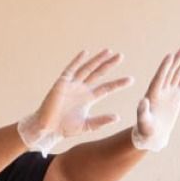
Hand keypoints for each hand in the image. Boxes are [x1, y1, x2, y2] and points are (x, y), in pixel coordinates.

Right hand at [18, 49, 133, 155]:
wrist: (48, 128)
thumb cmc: (65, 128)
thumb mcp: (87, 126)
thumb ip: (101, 121)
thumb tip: (118, 118)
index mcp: (88, 98)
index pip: (106, 88)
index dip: (118, 84)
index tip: (131, 80)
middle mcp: (81, 89)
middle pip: (99, 74)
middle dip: (109, 65)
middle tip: (121, 56)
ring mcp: (72, 84)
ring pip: (87, 69)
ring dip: (97, 60)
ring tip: (109, 51)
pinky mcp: (62, 83)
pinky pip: (70, 69)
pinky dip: (77, 61)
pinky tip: (85, 53)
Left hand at [132, 46, 179, 151]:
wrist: (153, 133)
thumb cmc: (146, 130)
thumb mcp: (143, 122)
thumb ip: (142, 112)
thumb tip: (142, 101)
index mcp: (152, 94)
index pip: (159, 77)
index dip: (164, 67)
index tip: (170, 55)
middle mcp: (160, 88)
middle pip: (169, 71)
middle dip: (176, 60)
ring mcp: (169, 90)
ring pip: (177, 72)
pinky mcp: (176, 93)